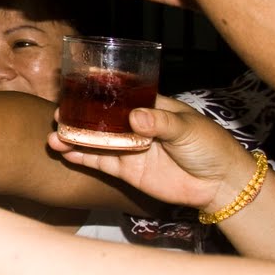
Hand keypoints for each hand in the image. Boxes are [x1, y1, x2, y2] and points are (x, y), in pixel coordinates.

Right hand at [48, 95, 253, 211]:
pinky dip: (82, 158)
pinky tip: (66, 154)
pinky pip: (100, 162)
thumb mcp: (188, 129)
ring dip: (74, 139)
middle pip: (100, 118)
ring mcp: (129, 148)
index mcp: (150, 107)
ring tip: (54, 138)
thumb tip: (135, 117)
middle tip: (57, 115)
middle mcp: (135, 125)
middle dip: (77, 116)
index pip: (119, 95)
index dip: (96, 93)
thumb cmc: (210, 146)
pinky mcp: (128, 171)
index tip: (74, 89)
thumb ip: (160, 123)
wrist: (220, 184)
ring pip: (95, 141)